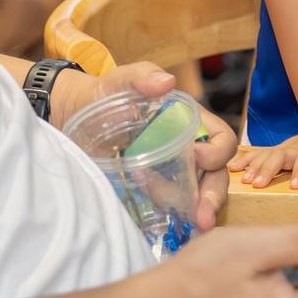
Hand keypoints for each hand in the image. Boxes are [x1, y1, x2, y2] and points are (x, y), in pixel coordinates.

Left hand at [65, 62, 237, 229]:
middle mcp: (189, 149)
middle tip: (202, 219)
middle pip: (216, 176)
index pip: (223, 140)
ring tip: (159, 204)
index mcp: (191, 122)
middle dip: (212, 198)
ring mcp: (173, 172)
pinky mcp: (155, 191)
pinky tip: (162, 222)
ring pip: (196, 196)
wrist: (75, 116)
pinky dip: (171, 216)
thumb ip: (142, 76)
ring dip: (187, 207)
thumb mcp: (122, 80)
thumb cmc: (107, 94)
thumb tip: (166, 82)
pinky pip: (172, 207)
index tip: (195, 155)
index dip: (217, 153)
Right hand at [231, 120, 297, 189]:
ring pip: (266, 155)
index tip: (294, 185)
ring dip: (254, 166)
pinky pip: (258, 154)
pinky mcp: (276, 151)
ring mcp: (284, 149)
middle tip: (257, 183)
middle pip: (279, 158)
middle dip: (268, 170)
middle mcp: (295, 150)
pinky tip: (232, 167)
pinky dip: (245, 159)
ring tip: (244, 180)